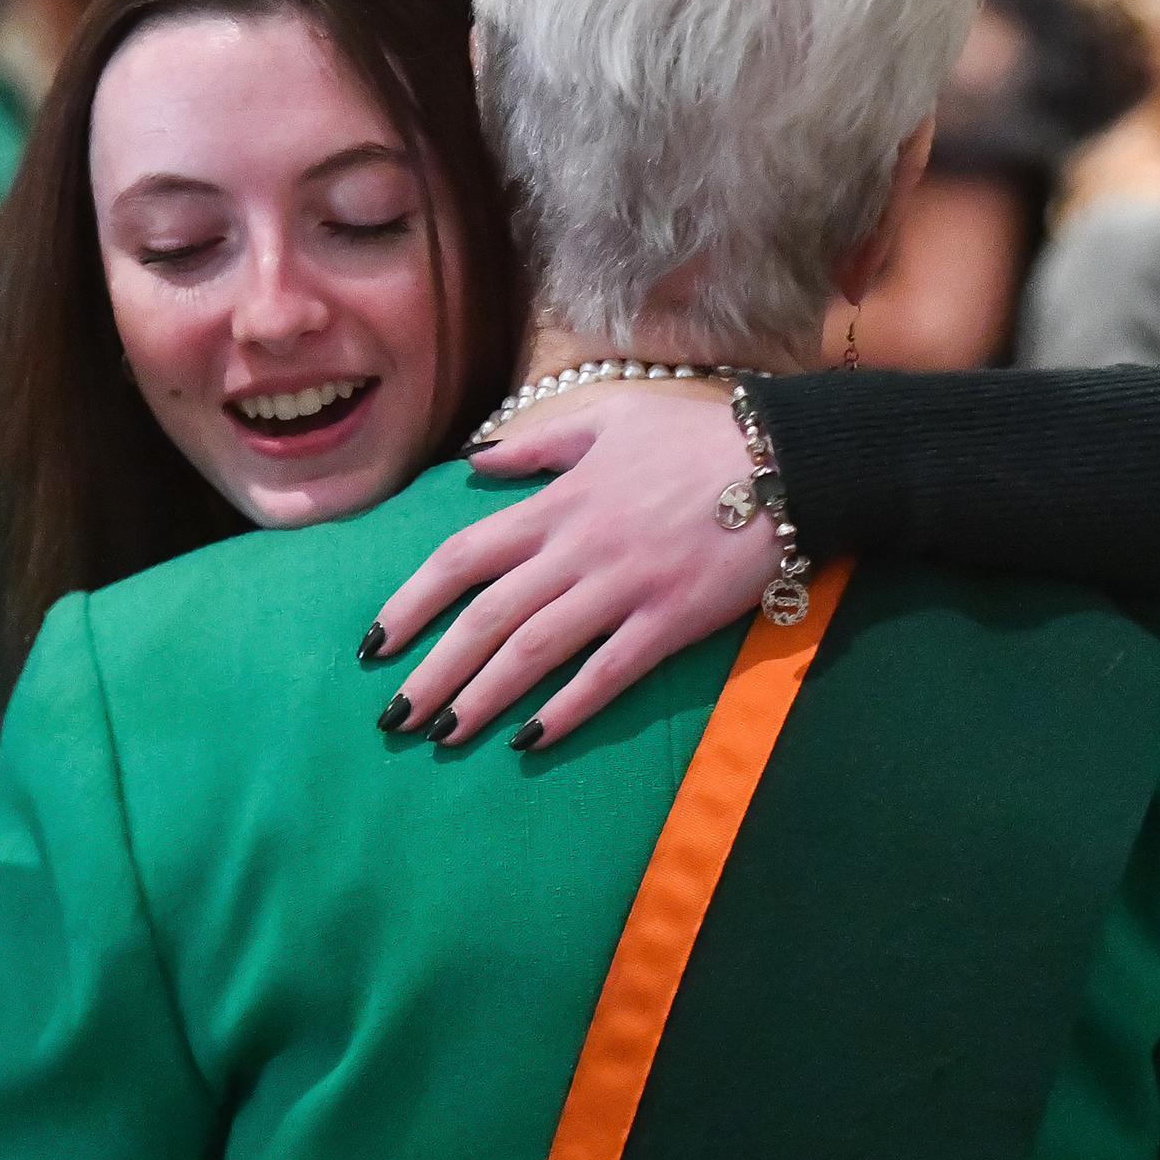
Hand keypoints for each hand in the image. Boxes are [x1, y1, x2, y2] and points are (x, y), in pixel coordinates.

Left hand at [367, 387, 778, 748]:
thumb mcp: (606, 419)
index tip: (374, 644)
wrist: (785, 462)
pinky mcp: (669, 623)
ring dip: (482, 699)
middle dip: (432, 672)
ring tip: (442, 737)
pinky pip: (607, 675)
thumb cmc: (693, 436)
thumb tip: (472, 465)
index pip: (461, 558)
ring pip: (535, 652)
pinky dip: (565, 710)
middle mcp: (577, 550)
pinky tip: (530, 741)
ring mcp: (622, 589)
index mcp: (556, 503)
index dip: (411, 603)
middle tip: (391, 718)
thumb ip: (534, 445)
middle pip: (486, 618)